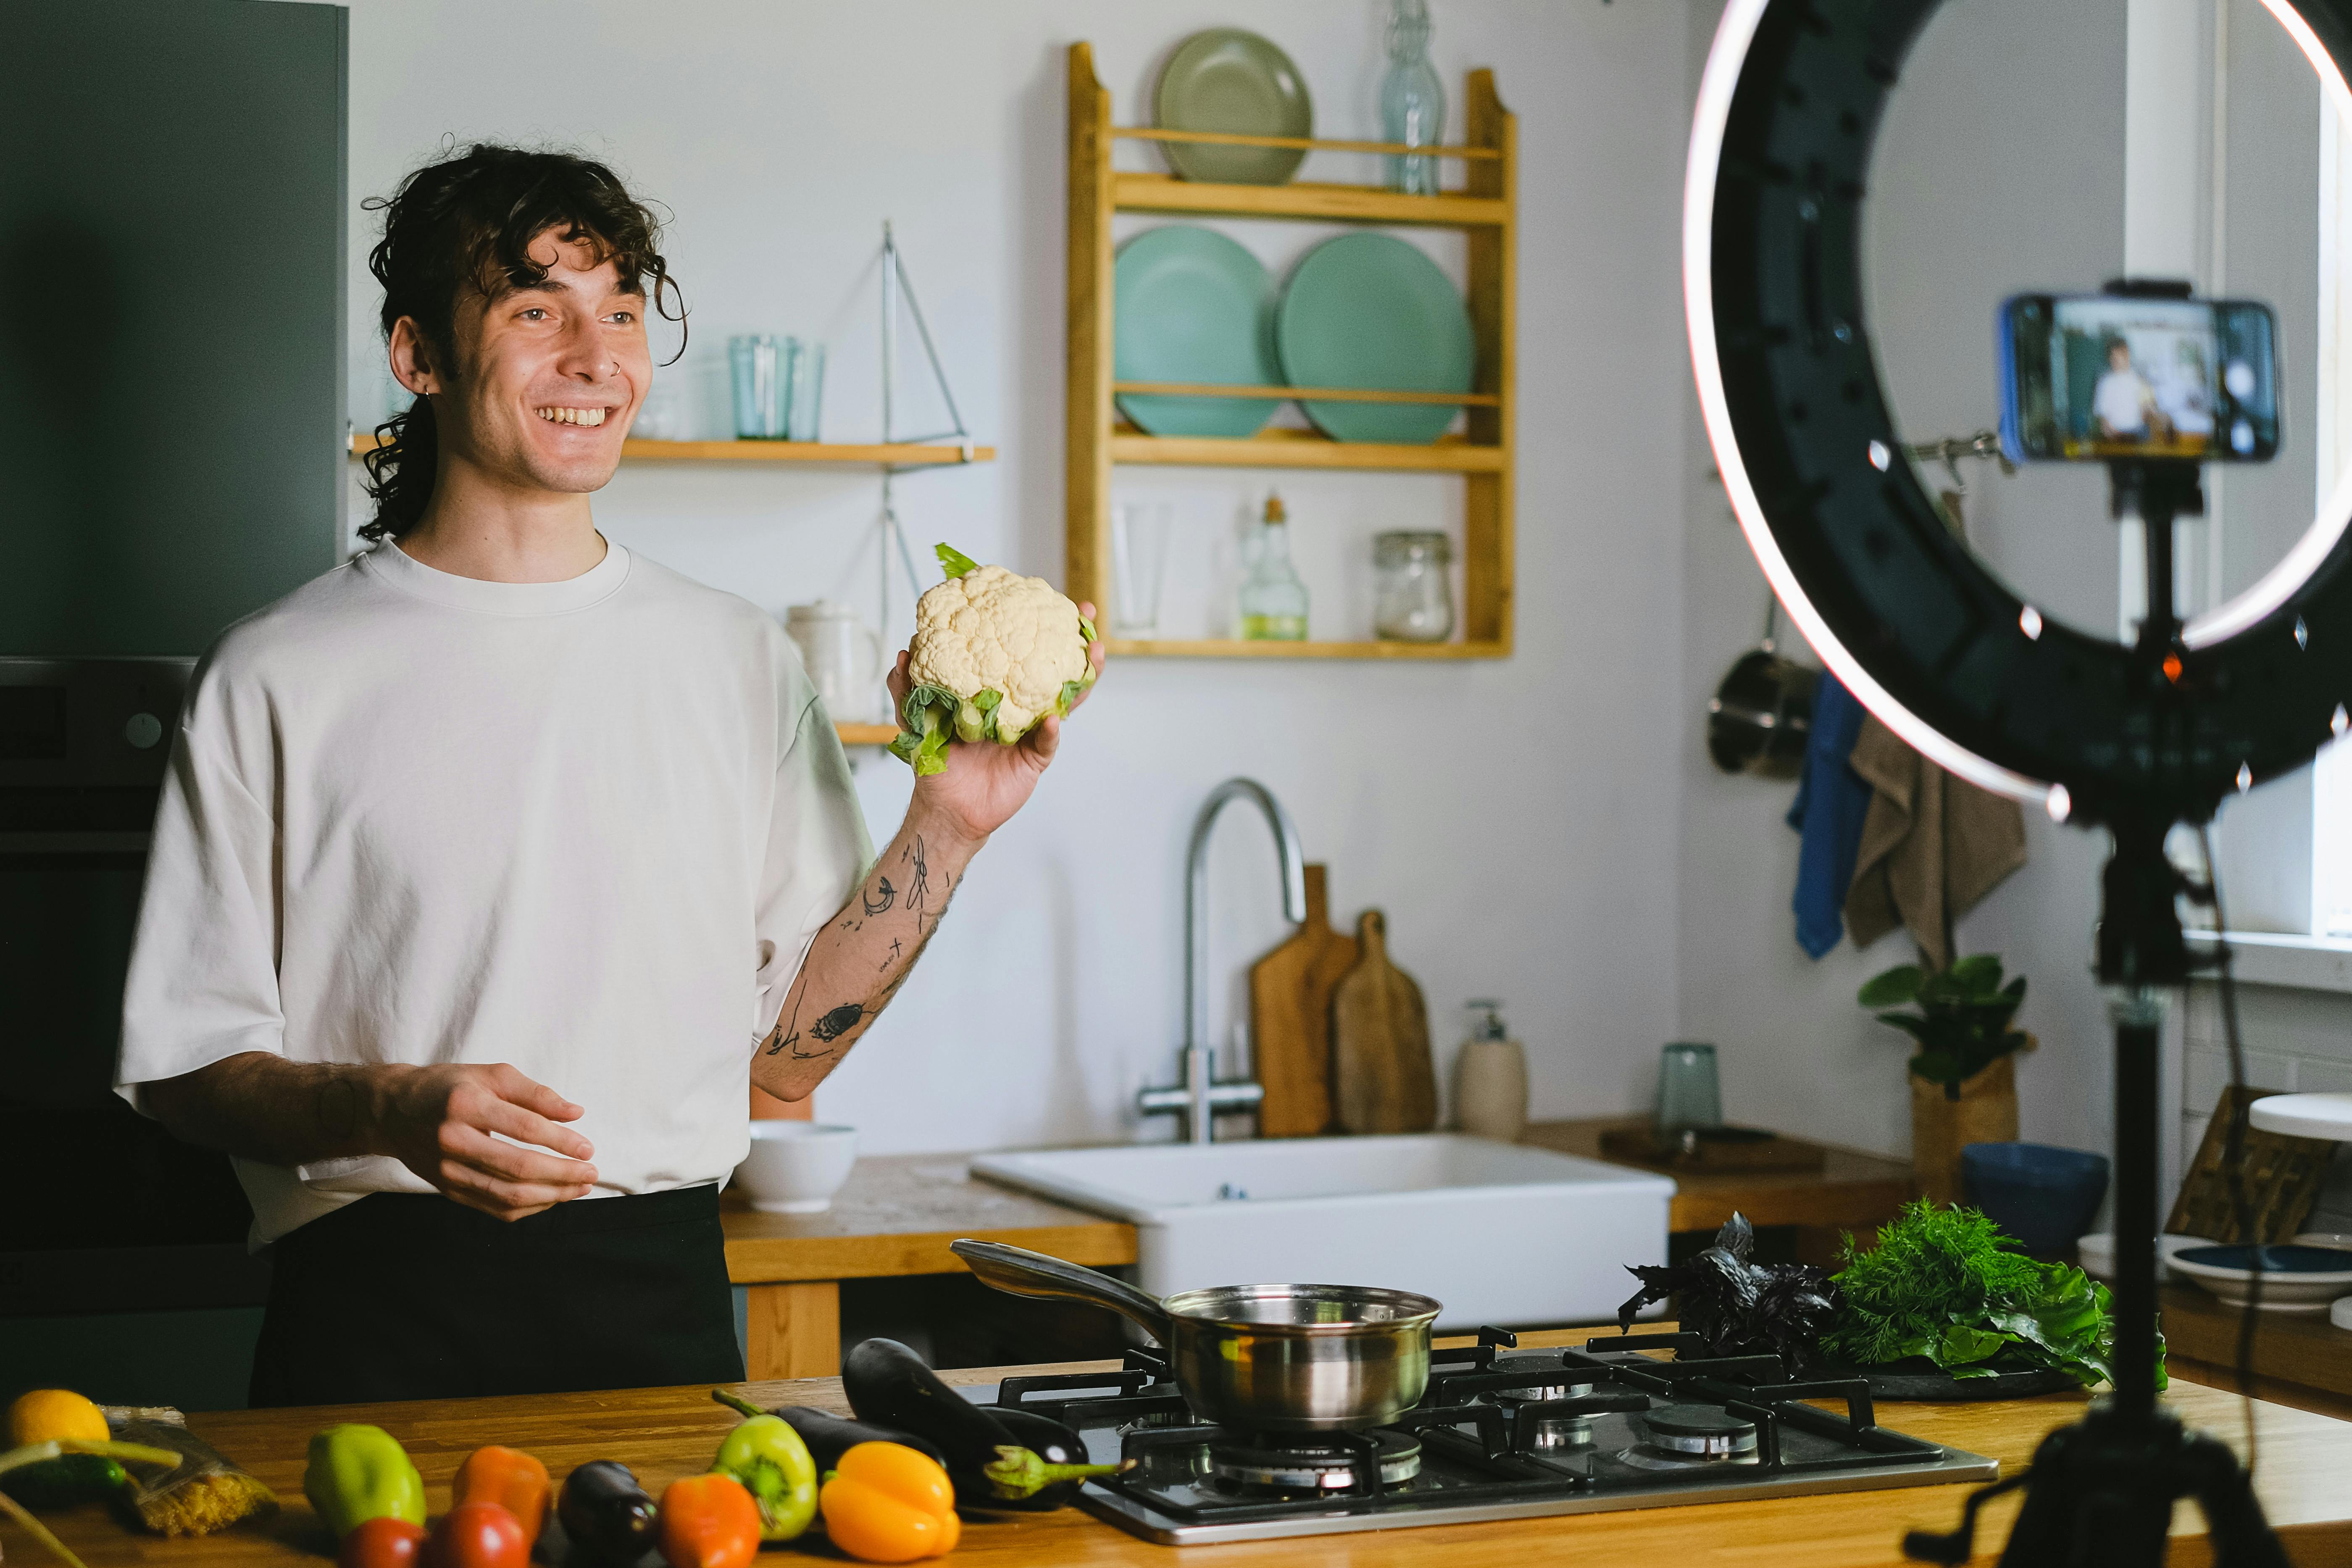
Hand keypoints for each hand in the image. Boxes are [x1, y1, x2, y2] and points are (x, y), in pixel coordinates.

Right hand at [374, 1062, 597, 1220]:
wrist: (394, 1111)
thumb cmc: (450, 1087)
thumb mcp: (491, 1075)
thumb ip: (535, 1094)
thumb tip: (576, 1113)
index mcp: (466, 1105)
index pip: (524, 1128)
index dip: (561, 1141)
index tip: (588, 1148)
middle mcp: (453, 1140)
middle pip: (517, 1167)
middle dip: (562, 1174)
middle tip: (591, 1172)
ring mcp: (448, 1170)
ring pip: (506, 1194)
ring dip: (550, 1196)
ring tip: (579, 1187)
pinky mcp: (447, 1190)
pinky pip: (494, 1208)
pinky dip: (528, 1207)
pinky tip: (551, 1197)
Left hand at [890, 603, 1105, 845]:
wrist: (946, 807)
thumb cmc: (936, 762)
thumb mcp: (914, 720)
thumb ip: (907, 689)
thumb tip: (903, 654)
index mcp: (994, 690)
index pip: (1016, 653)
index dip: (1032, 627)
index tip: (1043, 597)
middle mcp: (1018, 705)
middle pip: (1052, 667)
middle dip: (1073, 640)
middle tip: (1085, 615)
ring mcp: (1032, 730)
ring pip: (1065, 700)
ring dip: (1082, 678)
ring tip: (1094, 655)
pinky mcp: (1036, 758)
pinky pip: (1048, 742)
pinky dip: (1051, 731)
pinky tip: (1053, 721)